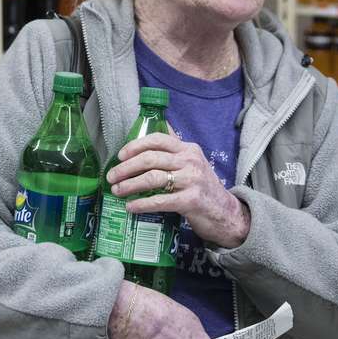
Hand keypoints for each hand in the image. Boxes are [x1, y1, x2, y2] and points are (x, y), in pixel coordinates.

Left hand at [106, 133, 251, 248]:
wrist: (226, 213)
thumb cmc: (203, 187)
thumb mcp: (192, 162)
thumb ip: (175, 148)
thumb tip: (156, 125)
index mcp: (188, 149)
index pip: (157, 139)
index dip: (135, 146)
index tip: (120, 155)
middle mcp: (190, 161)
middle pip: (150, 158)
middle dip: (126, 167)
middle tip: (111, 176)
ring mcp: (192, 180)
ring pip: (152, 178)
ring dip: (129, 184)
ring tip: (116, 190)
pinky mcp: (191, 200)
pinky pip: (160, 200)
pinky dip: (142, 203)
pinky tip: (131, 206)